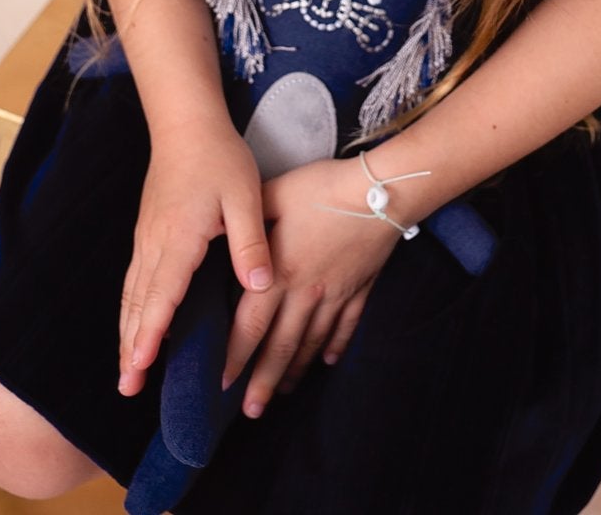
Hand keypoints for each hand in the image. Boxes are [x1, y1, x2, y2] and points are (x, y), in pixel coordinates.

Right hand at [118, 116, 273, 395]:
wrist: (185, 122)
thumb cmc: (218, 156)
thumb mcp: (244, 194)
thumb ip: (251, 240)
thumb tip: (261, 285)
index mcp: (180, 236)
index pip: (162, 294)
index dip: (151, 333)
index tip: (140, 367)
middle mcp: (155, 242)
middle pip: (139, 302)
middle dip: (132, 346)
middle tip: (127, 387)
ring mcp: (146, 236)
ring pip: (132, 292)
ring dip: (128, 331)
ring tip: (127, 369)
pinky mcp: (147, 231)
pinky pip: (134, 278)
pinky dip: (132, 307)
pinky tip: (135, 322)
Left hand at [223, 155, 405, 419]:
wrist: (379, 192)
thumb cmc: (322, 188)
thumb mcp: (275, 195)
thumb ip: (248, 221)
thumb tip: (221, 232)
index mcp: (279, 274)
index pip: (250, 326)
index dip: (234, 357)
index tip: (220, 384)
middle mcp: (305, 293)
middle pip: (280, 347)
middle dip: (263, 382)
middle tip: (251, 411)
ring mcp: (335, 294)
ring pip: (312, 342)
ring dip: (295, 371)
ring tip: (283, 393)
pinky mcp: (360, 288)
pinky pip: (347, 324)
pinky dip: (337, 345)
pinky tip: (329, 361)